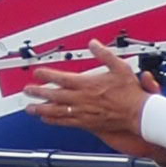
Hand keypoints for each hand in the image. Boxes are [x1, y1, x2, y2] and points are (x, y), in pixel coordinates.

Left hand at [24, 56, 152, 141]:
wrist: (138, 113)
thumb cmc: (130, 92)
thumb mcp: (120, 67)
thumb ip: (105, 54)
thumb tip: (94, 44)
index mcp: (87, 84)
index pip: (61, 78)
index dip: (46, 75)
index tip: (37, 73)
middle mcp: (81, 98)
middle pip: (53, 95)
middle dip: (38, 92)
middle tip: (27, 91)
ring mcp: (82, 112)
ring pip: (56, 110)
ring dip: (41, 109)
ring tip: (30, 108)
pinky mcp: (86, 123)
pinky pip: (65, 122)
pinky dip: (53, 120)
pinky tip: (46, 119)